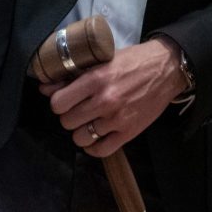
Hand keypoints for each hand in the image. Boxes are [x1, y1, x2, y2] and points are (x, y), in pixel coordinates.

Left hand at [42, 39, 188, 157]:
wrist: (166, 69)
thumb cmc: (133, 61)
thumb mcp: (103, 60)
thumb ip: (74, 75)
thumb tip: (45, 87)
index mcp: (96, 79)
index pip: (58, 103)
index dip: (58, 103)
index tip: (65, 100)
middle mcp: (105, 100)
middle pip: (67, 122)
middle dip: (69, 116)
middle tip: (79, 109)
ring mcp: (117, 119)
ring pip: (81, 138)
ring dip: (81, 131)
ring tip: (89, 122)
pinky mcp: (129, 133)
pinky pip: (100, 150)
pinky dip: (94, 146)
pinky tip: (97, 136)